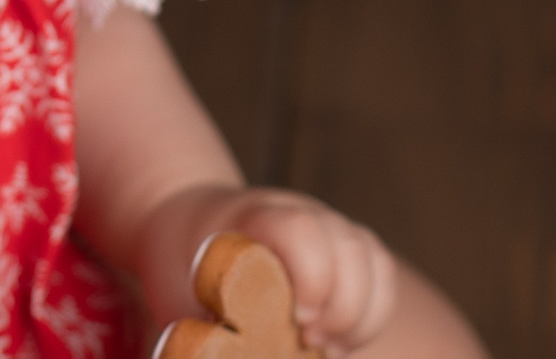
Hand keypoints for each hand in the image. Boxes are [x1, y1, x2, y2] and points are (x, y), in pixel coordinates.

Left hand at [180, 187, 396, 357]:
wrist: (187, 227)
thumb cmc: (180, 267)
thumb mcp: (175, 294)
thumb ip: (199, 333)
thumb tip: (220, 355)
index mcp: (253, 215)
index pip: (300, 229)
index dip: (311, 277)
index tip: (298, 321)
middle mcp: (300, 211)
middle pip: (349, 247)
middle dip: (343, 309)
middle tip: (312, 346)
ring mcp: (327, 226)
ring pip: (373, 260)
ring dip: (362, 315)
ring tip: (326, 350)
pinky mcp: (343, 249)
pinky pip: (380, 275)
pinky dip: (373, 313)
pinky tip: (342, 343)